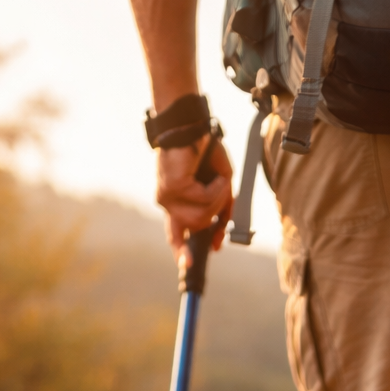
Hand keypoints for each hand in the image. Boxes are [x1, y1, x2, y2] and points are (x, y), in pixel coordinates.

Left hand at [156, 133, 233, 262]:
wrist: (191, 125)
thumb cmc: (203, 150)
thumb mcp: (219, 184)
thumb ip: (221, 208)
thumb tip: (219, 236)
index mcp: (175, 203)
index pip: (175, 233)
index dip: (181, 251)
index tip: (187, 265)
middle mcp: (168, 203)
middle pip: (199, 227)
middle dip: (218, 211)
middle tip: (221, 189)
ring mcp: (168, 196)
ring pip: (202, 217)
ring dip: (218, 200)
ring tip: (217, 180)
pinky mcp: (173, 187)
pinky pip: (205, 200)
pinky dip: (218, 188)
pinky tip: (215, 175)